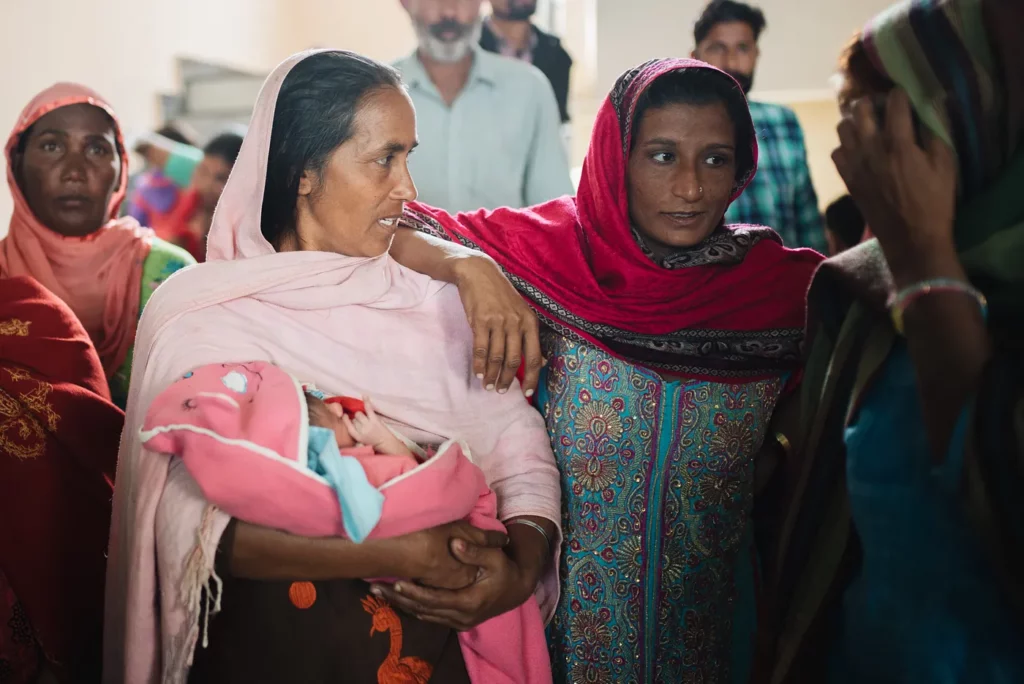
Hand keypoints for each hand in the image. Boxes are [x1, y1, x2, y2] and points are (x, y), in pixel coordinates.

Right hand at [342, 399, 390, 448]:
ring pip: (359, 413)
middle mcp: (360, 430)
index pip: (347, 425)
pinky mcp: (374, 419)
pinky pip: (368, 408)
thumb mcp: (359, 440)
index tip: (344, 415)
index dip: (346, 419)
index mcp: (356, 436)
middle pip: (354, 418)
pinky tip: (364, 395)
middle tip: (361, 421)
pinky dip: (366, 401)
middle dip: (356, 418)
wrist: (385, 443)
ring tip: (365, 417)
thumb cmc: (372, 442)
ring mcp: (367, 424)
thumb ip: (354, 431)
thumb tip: (349, 420)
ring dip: (361, 414)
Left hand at [370, 538, 533, 630]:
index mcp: (469, 603)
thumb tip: (455, 543)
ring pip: (423, 615)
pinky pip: (429, 616)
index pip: (435, 600)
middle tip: (375, 588)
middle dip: (399, 599)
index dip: (415, 592)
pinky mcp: (456, 621)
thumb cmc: (506, 570)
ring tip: (378, 592)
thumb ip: (475, 551)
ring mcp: (458, 622)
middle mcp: (461, 617)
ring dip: (401, 604)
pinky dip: (412, 607)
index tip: (397, 582)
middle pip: (423, 610)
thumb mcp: (495, 557)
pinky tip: (396, 597)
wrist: (517, 590)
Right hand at [450, 255, 543, 397]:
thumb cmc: (501, 296)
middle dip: (507, 379)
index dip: (531, 378)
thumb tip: (542, 361)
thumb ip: (529, 336)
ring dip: (491, 375)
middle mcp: (516, 323)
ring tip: (487, 385)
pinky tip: (478, 373)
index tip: (526, 393)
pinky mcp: (481, 321)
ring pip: (497, 357)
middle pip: (514, 360)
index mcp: (530, 322)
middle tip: (500, 390)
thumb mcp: (521, 312)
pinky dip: (479, 364)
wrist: (479, 273)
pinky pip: (480, 349)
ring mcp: (499, 322)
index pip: (534, 356)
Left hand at [832, 89, 958, 278]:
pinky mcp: (847, 179)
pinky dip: (845, 145)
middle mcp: (870, 149)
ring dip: (855, 121)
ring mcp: (855, 164)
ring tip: (868, 126)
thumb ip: (935, 133)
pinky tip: (859, 149)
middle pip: (859, 109)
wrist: (911, 238)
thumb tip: (928, 108)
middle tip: (882, 108)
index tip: (904, 96)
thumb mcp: (945, 164)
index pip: (893, 102)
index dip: (900, 94)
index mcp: (898, 143)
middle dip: (871, 102)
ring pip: (843, 127)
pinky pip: (836, 151)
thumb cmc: (934, 202)